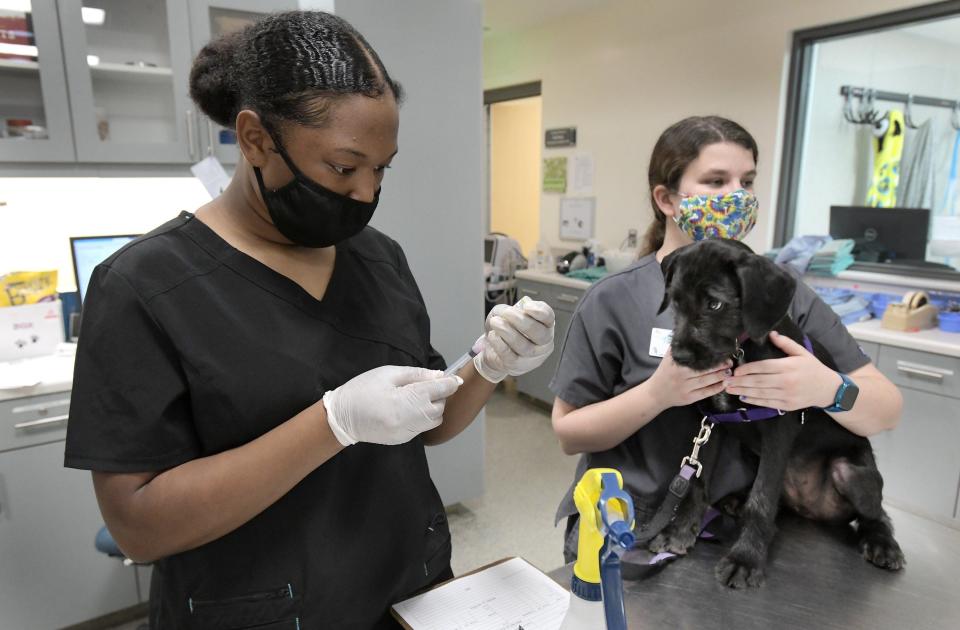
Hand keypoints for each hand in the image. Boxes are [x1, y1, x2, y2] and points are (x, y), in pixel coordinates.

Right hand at [322, 366, 461, 445]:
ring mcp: (407, 432)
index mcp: (406, 400)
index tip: (456, 378)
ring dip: (432, 408)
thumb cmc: (362, 390)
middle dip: (438, 395)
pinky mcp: (403, 440)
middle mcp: (410, 420)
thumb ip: (416, 375)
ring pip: (434, 420)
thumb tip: (439, 376)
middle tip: (424, 385)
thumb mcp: (387, 374)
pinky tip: (406, 409)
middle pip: (439, 407)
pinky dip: (421, 417)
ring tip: (415, 398)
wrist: (341, 418)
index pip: (439, 391)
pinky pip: (422, 427)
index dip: (450, 383)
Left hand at [473, 299, 555, 382]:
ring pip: (524, 346)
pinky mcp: (517, 366)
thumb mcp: (506, 313)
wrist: (493, 349)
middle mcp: (543, 343)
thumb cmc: (505, 329)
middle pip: (540, 333)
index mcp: (545, 326)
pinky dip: (499, 343)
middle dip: (522, 321)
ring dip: (507, 331)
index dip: (540, 312)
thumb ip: (510, 309)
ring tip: (495, 322)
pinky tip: (493, 335)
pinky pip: (509, 355)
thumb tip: (513, 311)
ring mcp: (532, 357)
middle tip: (506, 313)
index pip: (549, 318)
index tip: (526, 306)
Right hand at [647, 349, 730, 410]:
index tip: (719, 352)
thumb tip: (688, 334)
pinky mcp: (689, 398)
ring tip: (729, 371)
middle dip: (718, 366)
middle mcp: (681, 377)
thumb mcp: (667, 358)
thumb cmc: (663, 373)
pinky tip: (723, 384)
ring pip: (706, 382)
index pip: (696, 360)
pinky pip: (705, 393)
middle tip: (729, 361)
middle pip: (703, 370)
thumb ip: (677, 347)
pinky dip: (715, 389)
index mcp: (676, 365)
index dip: (709, 357)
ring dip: (719, 376)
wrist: (656, 393)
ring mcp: (686, 388)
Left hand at [724, 331, 841, 410]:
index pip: (764, 367)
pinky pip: (767, 403)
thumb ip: (786, 343)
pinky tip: (744, 397)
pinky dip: (754, 401)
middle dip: (740, 381)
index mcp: (788, 367)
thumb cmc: (812, 368)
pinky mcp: (787, 405)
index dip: (748, 369)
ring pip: (760, 393)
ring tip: (730, 389)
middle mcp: (786, 381)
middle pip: (758, 381)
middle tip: (726, 381)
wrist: (827, 389)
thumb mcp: (802, 352)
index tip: (736, 370)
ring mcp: (786, 395)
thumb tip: (771, 333)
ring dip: (743, 391)